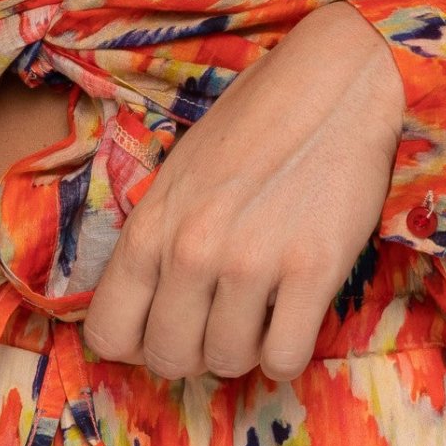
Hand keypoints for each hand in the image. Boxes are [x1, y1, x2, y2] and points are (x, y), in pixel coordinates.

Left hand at [82, 1, 404, 381]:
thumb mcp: (177, 180)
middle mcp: (191, 249)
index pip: (110, 335)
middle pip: (169, 360)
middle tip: (221, 325)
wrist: (336, 82)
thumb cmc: (253, 130)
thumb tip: (146, 318)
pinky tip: (293, 322)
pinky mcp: (311, 272)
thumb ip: (155, 246)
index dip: (138, 347)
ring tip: (262, 312)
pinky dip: (288, 355)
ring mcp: (250, 262)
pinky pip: (284, 360)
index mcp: (149, 228)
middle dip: (194, 355)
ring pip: (228, 362)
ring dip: (247, 351)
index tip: (166, 332)